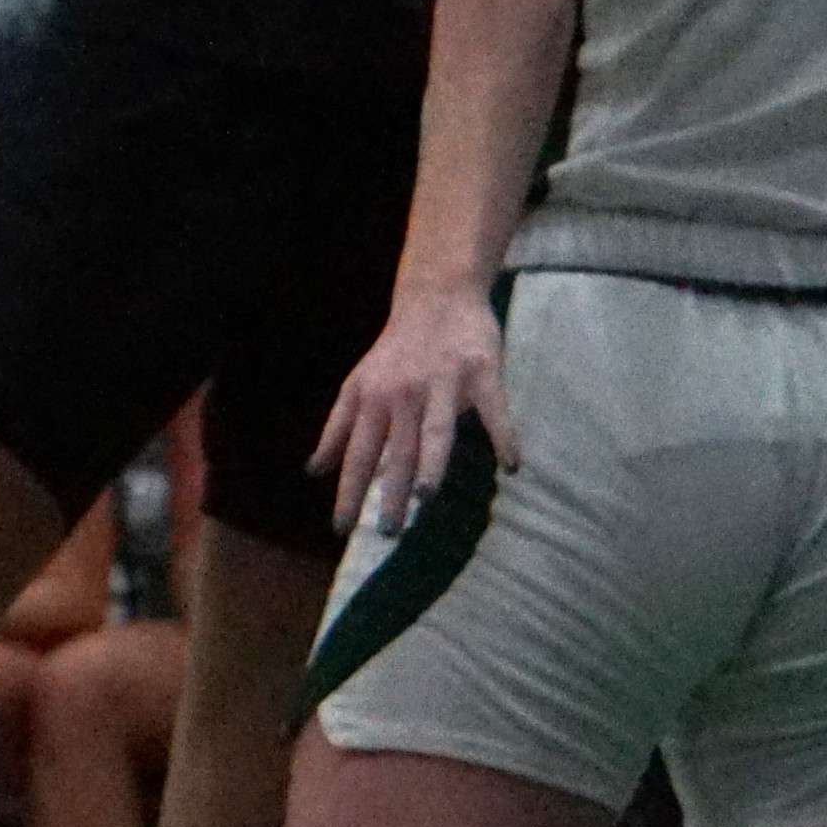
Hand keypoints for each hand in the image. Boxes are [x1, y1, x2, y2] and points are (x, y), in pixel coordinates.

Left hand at [315, 279, 510, 541]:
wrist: (436, 296)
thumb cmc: (394, 352)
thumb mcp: (356, 385)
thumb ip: (337, 429)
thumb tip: (314, 471)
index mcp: (372, 400)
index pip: (356, 454)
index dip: (348, 491)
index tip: (342, 529)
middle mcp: (404, 394)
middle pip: (396, 450)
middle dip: (390, 492)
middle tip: (388, 531)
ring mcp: (444, 383)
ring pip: (436, 430)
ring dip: (431, 463)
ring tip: (426, 496)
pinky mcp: (482, 372)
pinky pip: (494, 408)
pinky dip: (503, 435)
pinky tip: (511, 465)